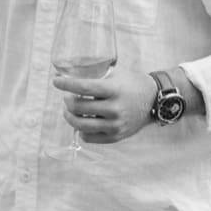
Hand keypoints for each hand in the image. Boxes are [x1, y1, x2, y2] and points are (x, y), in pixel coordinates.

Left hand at [51, 64, 201, 139]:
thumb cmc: (132, 84)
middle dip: (67, 101)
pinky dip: (81, 130)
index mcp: (114, 90)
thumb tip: (67, 72)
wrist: (155, 100)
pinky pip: (89, 137)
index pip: (84, 87)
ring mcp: (115, 125)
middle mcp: (115, 109)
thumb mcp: (116, 74)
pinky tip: (83, 122)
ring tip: (70, 110)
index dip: (66, 84)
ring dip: (70, 117)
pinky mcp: (116, 136)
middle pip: (78, 108)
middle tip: (67, 97)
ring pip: (80, 125)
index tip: (56, 81)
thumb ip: (96, 76)